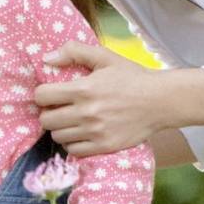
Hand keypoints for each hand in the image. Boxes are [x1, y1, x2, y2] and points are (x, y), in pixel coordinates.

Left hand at [34, 41, 164, 156]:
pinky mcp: (105, 146)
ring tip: (71, 122)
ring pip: (58, 137)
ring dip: (60, 129)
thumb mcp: (105, 57)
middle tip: (60, 109)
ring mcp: (95, 131)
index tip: (51, 94)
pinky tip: (81, 134)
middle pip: (46, 120)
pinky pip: (74, 151)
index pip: (42, 96)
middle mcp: (87, 112)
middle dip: (49, 113)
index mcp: (83, 88)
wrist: (161, 101)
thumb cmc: (132, 77)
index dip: (42, 94)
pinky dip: (73, 144)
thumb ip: (74, 52)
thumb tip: (46, 58)